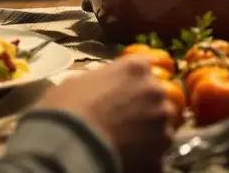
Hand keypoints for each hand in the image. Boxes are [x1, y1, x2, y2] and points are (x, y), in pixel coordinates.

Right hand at [34, 55, 173, 171]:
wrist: (72, 145)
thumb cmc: (67, 109)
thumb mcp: (75, 84)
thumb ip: (96, 81)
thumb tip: (95, 88)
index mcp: (135, 68)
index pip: (145, 67)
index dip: (134, 81)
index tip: (126, 91)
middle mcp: (155, 90)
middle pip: (156, 97)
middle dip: (144, 108)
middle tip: (123, 121)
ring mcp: (161, 121)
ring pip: (160, 127)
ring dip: (148, 134)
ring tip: (126, 145)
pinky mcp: (162, 150)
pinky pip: (157, 153)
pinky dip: (145, 158)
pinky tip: (127, 160)